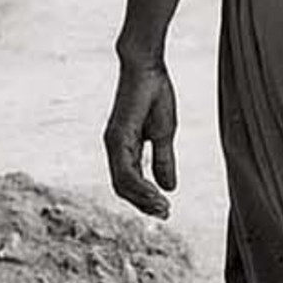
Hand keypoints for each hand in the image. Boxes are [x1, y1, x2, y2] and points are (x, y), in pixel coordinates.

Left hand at [104, 54, 178, 217]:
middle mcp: (114, 148)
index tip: (165, 209)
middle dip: (143, 204)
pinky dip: (140, 186)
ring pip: (122, 183)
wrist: (146, 68)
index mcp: (124, 147)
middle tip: (164, 215)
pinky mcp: (117, 137)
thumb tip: (169, 187)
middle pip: (123, 187)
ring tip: (162, 208)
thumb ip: (163, 159)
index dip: (146, 198)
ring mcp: (113, 143)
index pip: (130, 181)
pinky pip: (125, 170)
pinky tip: (156, 193)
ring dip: (142, 199)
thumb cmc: (154, 94)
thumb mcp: (164, 133)